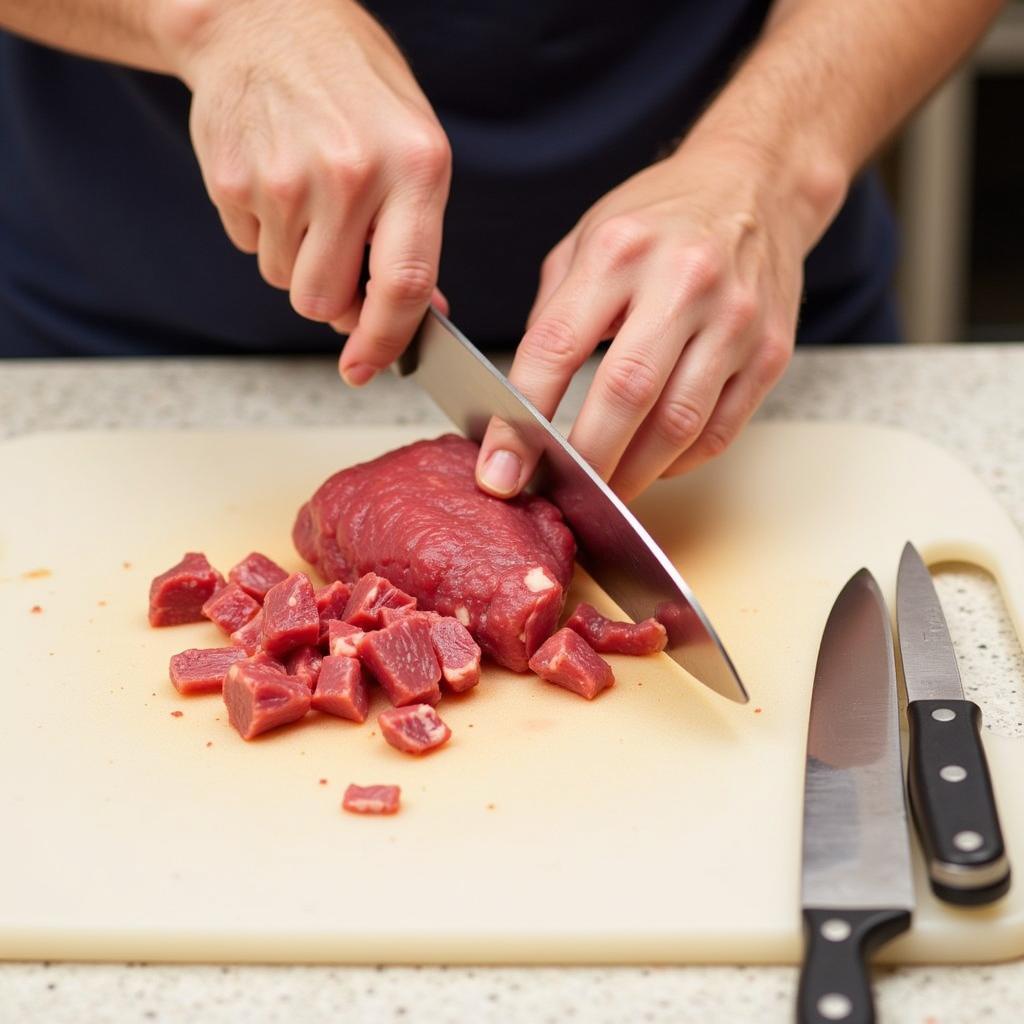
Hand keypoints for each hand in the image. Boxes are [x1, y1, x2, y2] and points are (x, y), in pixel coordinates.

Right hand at [159, 0, 450, 384]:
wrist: (265, 17)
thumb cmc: (353, 89)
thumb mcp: (414, 148)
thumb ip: (417, 236)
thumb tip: (423, 315)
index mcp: (414, 167)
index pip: (404, 284)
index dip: (386, 340)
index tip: (368, 368)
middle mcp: (351, 174)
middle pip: (327, 301)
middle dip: (333, 299)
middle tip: (338, 258)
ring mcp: (285, 178)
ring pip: (286, 281)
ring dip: (298, 261)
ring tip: (308, 197)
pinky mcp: (233, 180)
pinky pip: (250, 248)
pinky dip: (265, 232)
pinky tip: (276, 180)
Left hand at [476, 138, 821, 501]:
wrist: (757, 187)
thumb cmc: (659, 219)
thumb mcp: (586, 241)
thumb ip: (553, 317)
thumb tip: (521, 406)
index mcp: (619, 250)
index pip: (556, 349)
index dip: (522, 419)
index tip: (501, 467)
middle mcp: (684, 281)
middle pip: (626, 395)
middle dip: (582, 460)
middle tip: (555, 493)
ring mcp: (735, 320)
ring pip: (678, 424)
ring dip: (632, 473)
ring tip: (602, 492)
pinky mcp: (770, 352)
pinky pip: (720, 431)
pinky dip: (678, 462)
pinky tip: (651, 464)